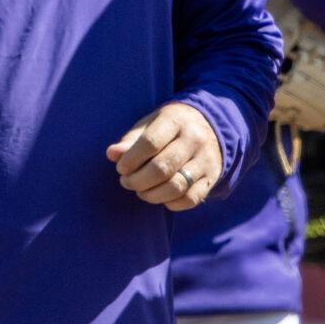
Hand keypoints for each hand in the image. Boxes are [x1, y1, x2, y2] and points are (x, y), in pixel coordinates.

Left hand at [107, 101, 221, 209]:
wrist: (212, 127)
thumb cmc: (170, 127)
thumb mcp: (151, 124)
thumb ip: (131, 140)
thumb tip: (112, 154)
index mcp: (176, 120)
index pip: (150, 143)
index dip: (131, 160)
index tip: (121, 168)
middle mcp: (194, 139)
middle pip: (162, 168)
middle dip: (138, 181)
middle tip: (127, 181)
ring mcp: (205, 160)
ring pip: (176, 187)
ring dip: (151, 195)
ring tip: (141, 190)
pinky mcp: (211, 178)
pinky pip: (190, 199)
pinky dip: (170, 203)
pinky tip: (160, 196)